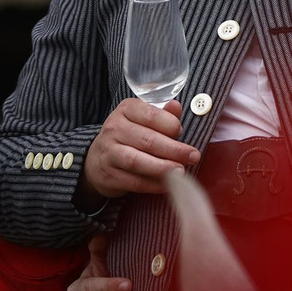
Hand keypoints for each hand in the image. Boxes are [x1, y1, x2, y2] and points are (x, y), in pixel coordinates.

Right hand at [81, 99, 198, 199]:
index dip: (170, 124)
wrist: (98, 158)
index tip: (182, 132)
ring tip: (181, 171)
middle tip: (193, 156)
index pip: (150, 115)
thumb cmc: (130, 135)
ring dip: (163, 168)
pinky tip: (168, 184)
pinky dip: (153, 184)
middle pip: (147, 140)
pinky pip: (133, 181)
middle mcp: (114, 129)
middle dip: (174, 150)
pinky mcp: (108, 175)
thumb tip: (176, 106)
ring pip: (137, 161)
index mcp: (126, 110)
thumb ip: (163, 114)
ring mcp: (108, 153)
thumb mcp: (144, 119)